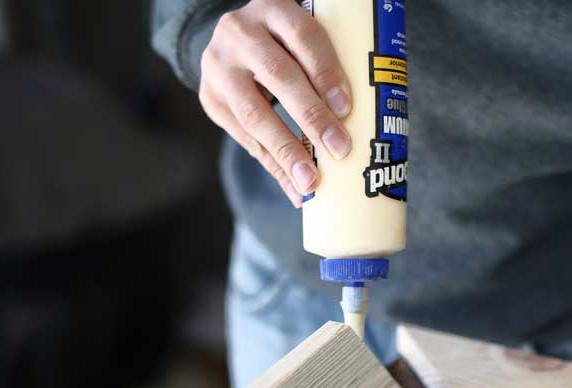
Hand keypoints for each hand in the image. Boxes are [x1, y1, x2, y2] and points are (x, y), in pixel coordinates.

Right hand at [198, 0, 352, 206]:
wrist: (230, 44)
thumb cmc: (282, 45)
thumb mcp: (299, 40)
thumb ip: (322, 65)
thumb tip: (361, 120)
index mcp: (272, 9)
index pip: (303, 36)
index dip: (326, 71)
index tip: (346, 107)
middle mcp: (240, 32)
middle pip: (279, 76)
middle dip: (312, 117)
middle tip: (338, 149)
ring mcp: (219, 66)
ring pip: (255, 113)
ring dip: (287, 151)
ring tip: (310, 182)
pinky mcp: (210, 98)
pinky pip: (244, 138)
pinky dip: (272, 164)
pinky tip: (292, 185)